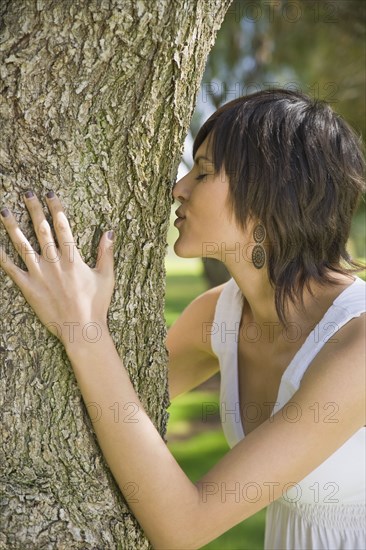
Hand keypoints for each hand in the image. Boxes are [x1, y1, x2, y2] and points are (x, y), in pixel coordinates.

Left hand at [0, 190, 114, 346]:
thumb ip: (106, 253)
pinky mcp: (28, 287)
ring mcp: (39, 274)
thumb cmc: (96, 304)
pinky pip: (11, 269)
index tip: (50, 194)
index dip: (55, 208)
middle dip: (33, 210)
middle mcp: (54, 263)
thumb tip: (109, 231)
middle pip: (42, 230)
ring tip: (4, 211)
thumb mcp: (106, 277)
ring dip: (13, 227)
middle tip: (26, 194)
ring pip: (23, 245)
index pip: (62, 226)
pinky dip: (2, 256)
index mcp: (73, 258)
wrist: (81, 328)